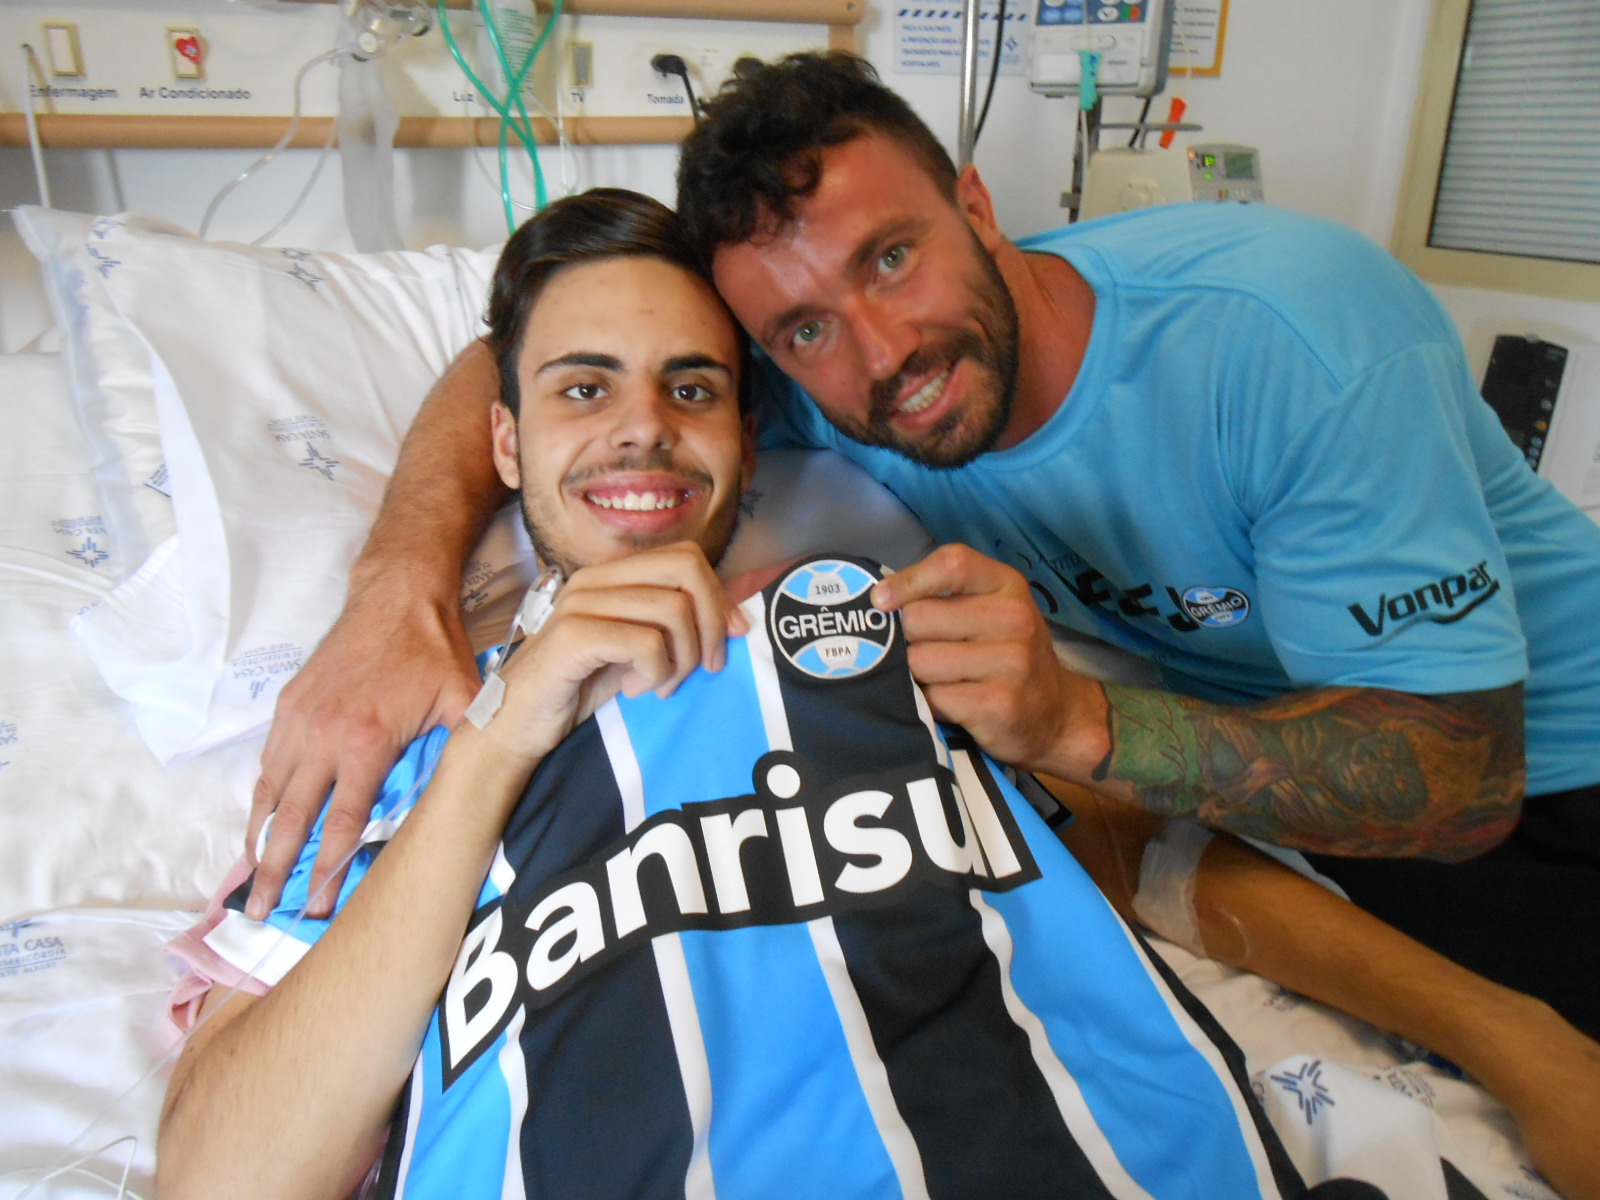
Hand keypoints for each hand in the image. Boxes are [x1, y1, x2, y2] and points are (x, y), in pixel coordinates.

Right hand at [247, 588, 479, 919]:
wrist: (396, 594)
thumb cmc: (433, 649)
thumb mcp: (462, 699)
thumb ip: (464, 748)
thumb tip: (478, 793)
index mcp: (367, 740)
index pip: (344, 820)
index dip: (329, 867)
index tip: (318, 905)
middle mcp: (323, 734)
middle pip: (292, 818)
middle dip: (276, 870)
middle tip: (261, 913)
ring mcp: (299, 719)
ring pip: (269, 793)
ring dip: (259, 840)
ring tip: (251, 881)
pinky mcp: (287, 705)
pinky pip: (267, 764)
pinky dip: (259, 800)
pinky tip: (259, 826)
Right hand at [480, 544, 748, 771]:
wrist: (516, 726)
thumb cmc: (578, 688)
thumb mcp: (636, 652)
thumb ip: (675, 629)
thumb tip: (738, 618)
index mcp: (611, 575)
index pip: (687, 558)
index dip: (719, 596)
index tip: (732, 637)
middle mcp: (596, 579)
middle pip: (686, 571)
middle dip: (711, 622)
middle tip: (706, 666)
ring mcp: (581, 603)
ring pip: (672, 610)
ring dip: (683, 658)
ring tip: (662, 684)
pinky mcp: (573, 636)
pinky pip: (646, 642)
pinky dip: (657, 672)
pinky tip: (639, 689)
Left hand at [870, 544, 1105, 774]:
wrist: (1056, 715)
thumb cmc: (1008, 655)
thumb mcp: (991, 611)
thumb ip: (945, 598)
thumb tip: (879, 602)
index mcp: (1007, 585)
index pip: (952, 564)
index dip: (907, 580)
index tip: (881, 600)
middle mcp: (1014, 618)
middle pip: (920, 617)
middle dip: (907, 639)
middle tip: (924, 652)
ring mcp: (1010, 662)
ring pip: (919, 661)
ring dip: (916, 675)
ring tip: (940, 679)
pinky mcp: (997, 704)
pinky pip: (932, 697)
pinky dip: (929, 703)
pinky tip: (949, 703)